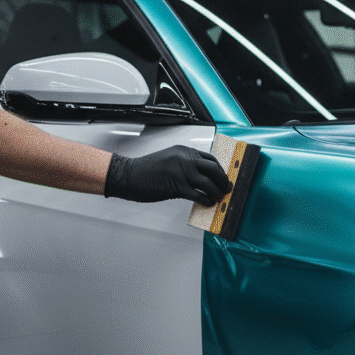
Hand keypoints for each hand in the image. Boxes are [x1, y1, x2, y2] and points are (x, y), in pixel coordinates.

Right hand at [104, 146, 232, 204]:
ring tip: (219, 197)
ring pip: (208, 183)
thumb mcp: (169, 158)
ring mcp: (182, 173)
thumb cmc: (146, 169)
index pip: (210, 158)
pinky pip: (198, 195)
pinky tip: (208, 203)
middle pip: (214, 169)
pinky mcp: (177, 187)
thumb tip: (201, 175)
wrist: (128, 176)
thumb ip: (185, 163)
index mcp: (184, 151)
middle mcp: (185, 160)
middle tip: (227, 187)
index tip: (223, 176)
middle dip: (223, 180)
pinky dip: (206, 200)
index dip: (219, 168)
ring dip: (217, 192)